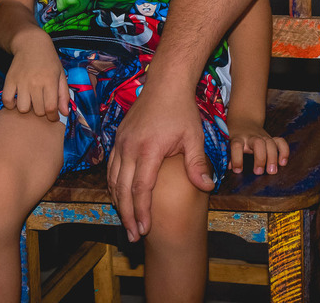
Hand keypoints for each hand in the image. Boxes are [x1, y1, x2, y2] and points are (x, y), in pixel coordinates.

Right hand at [1, 28, 68, 121]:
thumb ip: (63, 95)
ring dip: (27, 108)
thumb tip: (65, 113)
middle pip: (37, 111)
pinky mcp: (9, 80)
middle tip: (42, 104)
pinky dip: (11, 104)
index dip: (53, 117)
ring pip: (23, 108)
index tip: (53, 116)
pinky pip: (7, 100)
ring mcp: (21, 82)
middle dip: (41, 111)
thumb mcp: (60, 75)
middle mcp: (35, 82)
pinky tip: (17, 100)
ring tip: (30, 101)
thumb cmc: (49, 60)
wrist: (31, 43)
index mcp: (49, 81)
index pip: (51, 108)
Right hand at [107, 83, 212, 241]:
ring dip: (118, 202)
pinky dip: (114, 185)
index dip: (141, 211)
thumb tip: (207, 187)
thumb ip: (197, 163)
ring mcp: (121, 142)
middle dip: (127, 215)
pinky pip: (111, 167)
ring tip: (126, 222)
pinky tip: (120, 197)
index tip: (144, 229)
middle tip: (133, 236)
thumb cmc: (181, 110)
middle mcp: (129, 147)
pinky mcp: (118, 138)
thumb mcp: (194, 137)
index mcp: (148, 149)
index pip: (141, 188)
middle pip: (122, 189)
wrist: (165, 83)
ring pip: (113, 179)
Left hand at [227, 116, 288, 174]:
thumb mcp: (227, 142)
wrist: (243, 120)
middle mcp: (251, 137)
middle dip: (260, 158)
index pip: (236, 145)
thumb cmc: (234, 136)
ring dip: (273, 158)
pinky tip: (283, 163)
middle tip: (258, 172)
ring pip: (270, 143)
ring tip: (272, 171)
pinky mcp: (271, 138)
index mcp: (237, 138)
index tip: (237, 170)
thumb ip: (227, 155)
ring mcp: (262, 136)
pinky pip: (280, 142)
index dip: (237, 158)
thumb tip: (229, 168)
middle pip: (258, 143)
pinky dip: (284, 151)